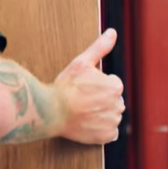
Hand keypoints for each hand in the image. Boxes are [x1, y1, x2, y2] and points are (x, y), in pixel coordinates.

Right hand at [50, 29, 124, 144]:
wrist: (50, 111)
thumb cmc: (64, 86)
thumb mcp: (81, 63)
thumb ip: (100, 48)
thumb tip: (112, 32)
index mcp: (114, 87)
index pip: (112, 85)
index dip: (97, 85)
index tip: (83, 88)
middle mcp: (117, 105)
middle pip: (113, 100)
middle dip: (101, 100)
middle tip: (82, 100)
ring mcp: (112, 122)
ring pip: (112, 115)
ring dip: (101, 114)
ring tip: (83, 111)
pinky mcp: (106, 136)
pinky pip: (110, 132)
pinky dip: (101, 129)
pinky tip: (88, 122)